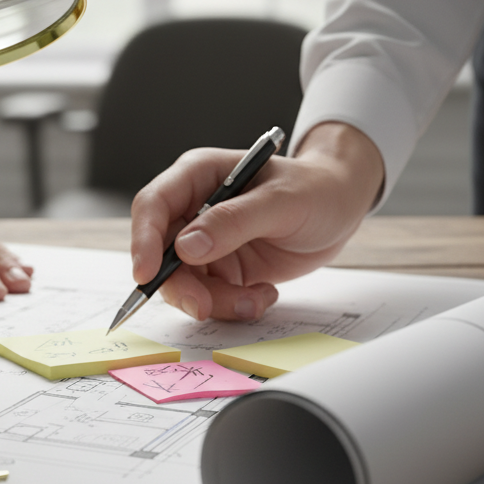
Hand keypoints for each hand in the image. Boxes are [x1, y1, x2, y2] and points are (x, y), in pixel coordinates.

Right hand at [130, 123, 384, 321]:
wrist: (341, 206)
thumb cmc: (315, 188)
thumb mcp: (281, 201)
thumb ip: (233, 222)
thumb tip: (185, 248)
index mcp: (198, 176)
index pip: (153, 205)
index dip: (142, 240)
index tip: (146, 274)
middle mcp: (193, 209)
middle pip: (160, 253)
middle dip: (180, 285)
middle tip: (204, 306)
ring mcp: (206, 242)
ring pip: (184, 282)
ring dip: (214, 301)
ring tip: (255, 299)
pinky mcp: (222, 269)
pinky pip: (211, 297)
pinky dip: (233, 306)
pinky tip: (264, 294)